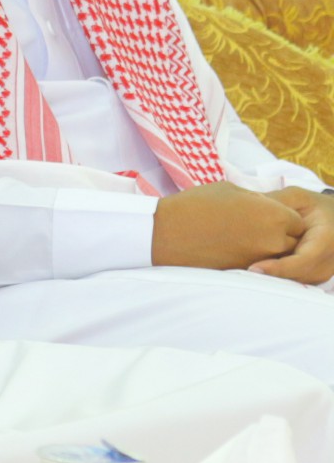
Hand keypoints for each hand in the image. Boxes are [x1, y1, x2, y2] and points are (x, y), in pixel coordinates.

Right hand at [151, 181, 306, 270]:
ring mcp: (259, 259)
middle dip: (281, 236)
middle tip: (258, 228)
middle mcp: (273, 240)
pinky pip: (259, 266)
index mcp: (274, 215)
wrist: (164, 233)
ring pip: (277, 258)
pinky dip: (251, 259)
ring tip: (244, 239)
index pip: (298, 221)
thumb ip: (257, 200)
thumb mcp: (230, 190)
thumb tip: (264, 207)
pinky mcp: (243, 272)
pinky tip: (232, 248)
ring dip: (267, 250)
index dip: (285, 218)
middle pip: (293, 242)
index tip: (268, 216)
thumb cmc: (194, 205)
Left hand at [250, 188, 333, 284]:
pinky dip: (278, 278)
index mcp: (327, 238)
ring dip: (272, 279)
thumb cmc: (315, 206)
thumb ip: (279, 201)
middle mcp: (330, 259)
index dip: (280, 268)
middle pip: (298, 275)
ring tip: (245, 272)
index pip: (304, 259)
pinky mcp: (316, 275)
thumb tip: (250, 205)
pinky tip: (258, 270)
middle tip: (240, 272)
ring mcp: (325, 270)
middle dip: (271, 276)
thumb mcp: (299, 197)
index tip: (254, 269)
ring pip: (297, 281)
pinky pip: (296, 281)